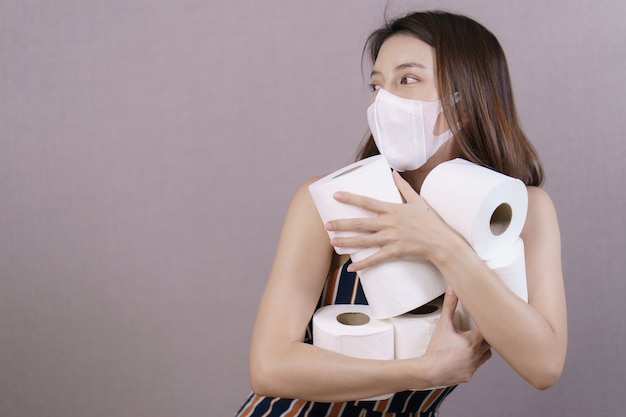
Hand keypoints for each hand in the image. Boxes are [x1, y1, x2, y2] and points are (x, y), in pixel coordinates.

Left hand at [325, 171, 451, 271]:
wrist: (443, 243)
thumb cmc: (431, 222)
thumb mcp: (418, 200)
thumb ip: (403, 187)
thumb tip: (393, 173)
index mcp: (393, 209)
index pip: (367, 202)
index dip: (350, 198)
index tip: (336, 195)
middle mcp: (389, 223)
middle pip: (360, 223)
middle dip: (341, 224)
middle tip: (327, 224)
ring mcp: (391, 238)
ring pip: (364, 241)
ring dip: (347, 242)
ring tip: (333, 242)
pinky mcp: (395, 252)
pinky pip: (375, 259)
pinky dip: (363, 264)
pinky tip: (351, 268)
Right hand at [422, 288, 491, 387]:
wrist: (430, 371)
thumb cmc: (436, 350)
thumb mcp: (443, 325)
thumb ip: (449, 306)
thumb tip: (452, 291)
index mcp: (473, 341)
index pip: (489, 330)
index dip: (488, 325)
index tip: (488, 321)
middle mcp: (476, 354)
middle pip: (490, 344)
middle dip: (485, 337)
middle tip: (479, 331)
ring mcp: (473, 366)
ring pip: (485, 356)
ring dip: (481, 350)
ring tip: (472, 344)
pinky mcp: (468, 375)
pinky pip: (475, 367)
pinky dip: (471, 362)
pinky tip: (463, 358)